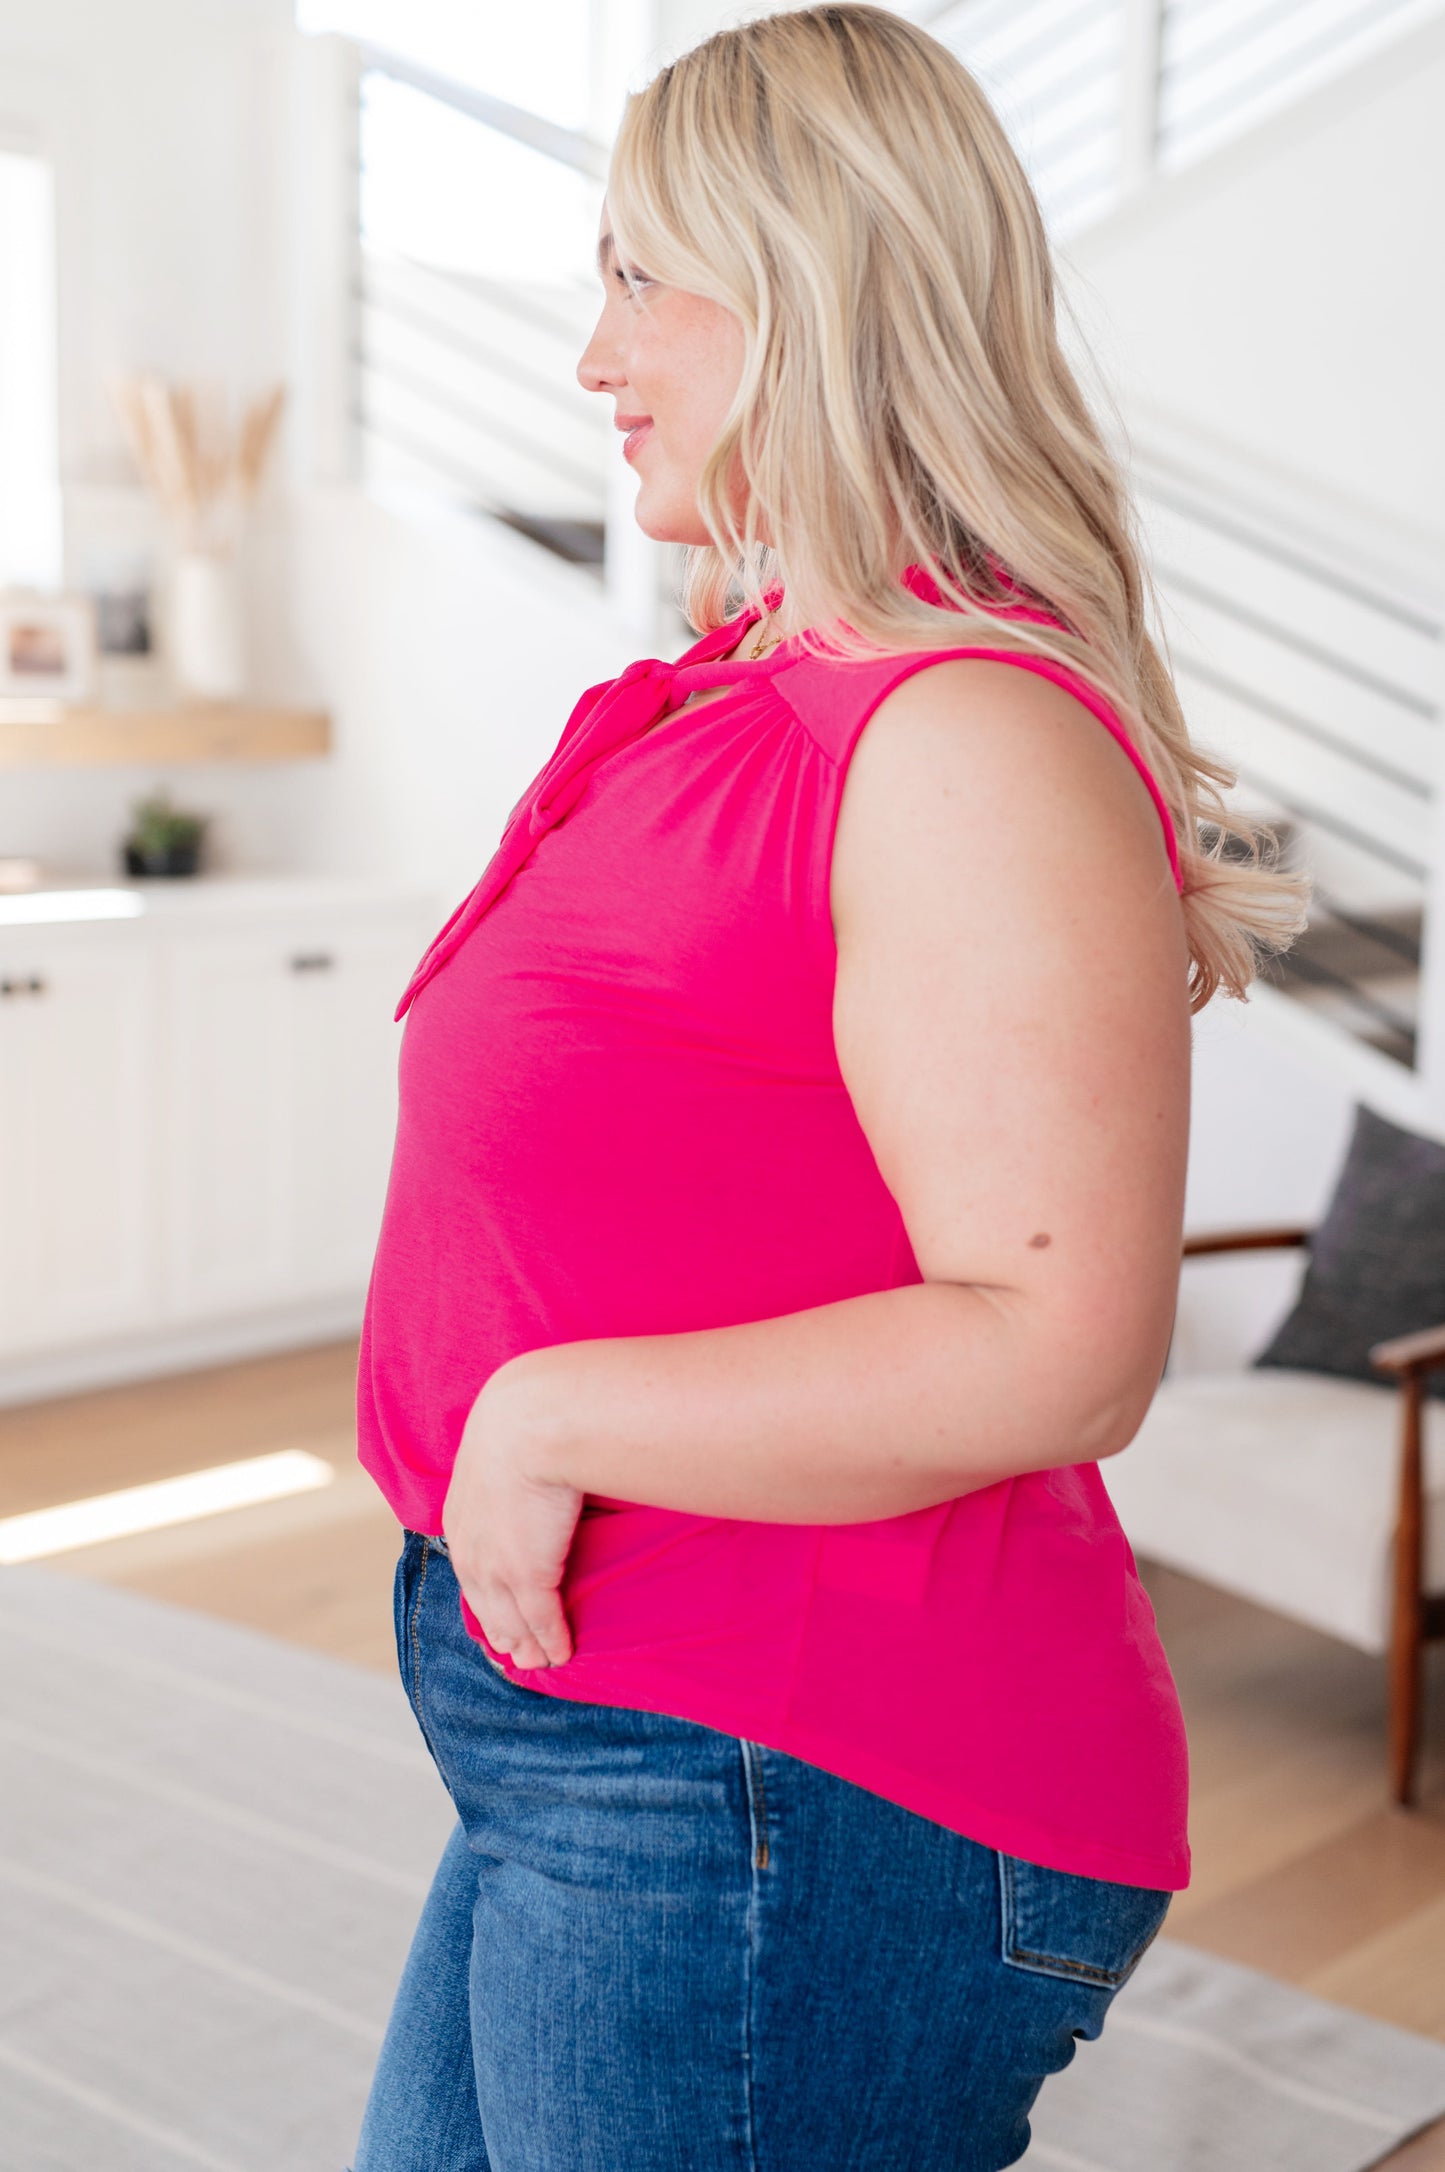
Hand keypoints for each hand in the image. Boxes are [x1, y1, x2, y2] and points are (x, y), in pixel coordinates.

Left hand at [441, 1359, 582, 1670]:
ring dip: (528, 1644)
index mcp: (461, 1518)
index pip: (470, 1570)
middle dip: (502, 1631)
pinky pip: (542, 1620)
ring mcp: (498, 1566)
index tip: (495, 1615)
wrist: (529, 1423)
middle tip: (516, 1653)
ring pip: (511, 1619)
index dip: (485, 1597)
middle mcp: (471, 1549)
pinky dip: (552, 1639)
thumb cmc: (525, 1419)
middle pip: (486, 1604)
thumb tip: (525, 1460)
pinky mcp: (529, 1575)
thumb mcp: (499, 1445)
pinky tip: (563, 1651)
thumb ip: (506, 1464)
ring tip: (541, 1660)